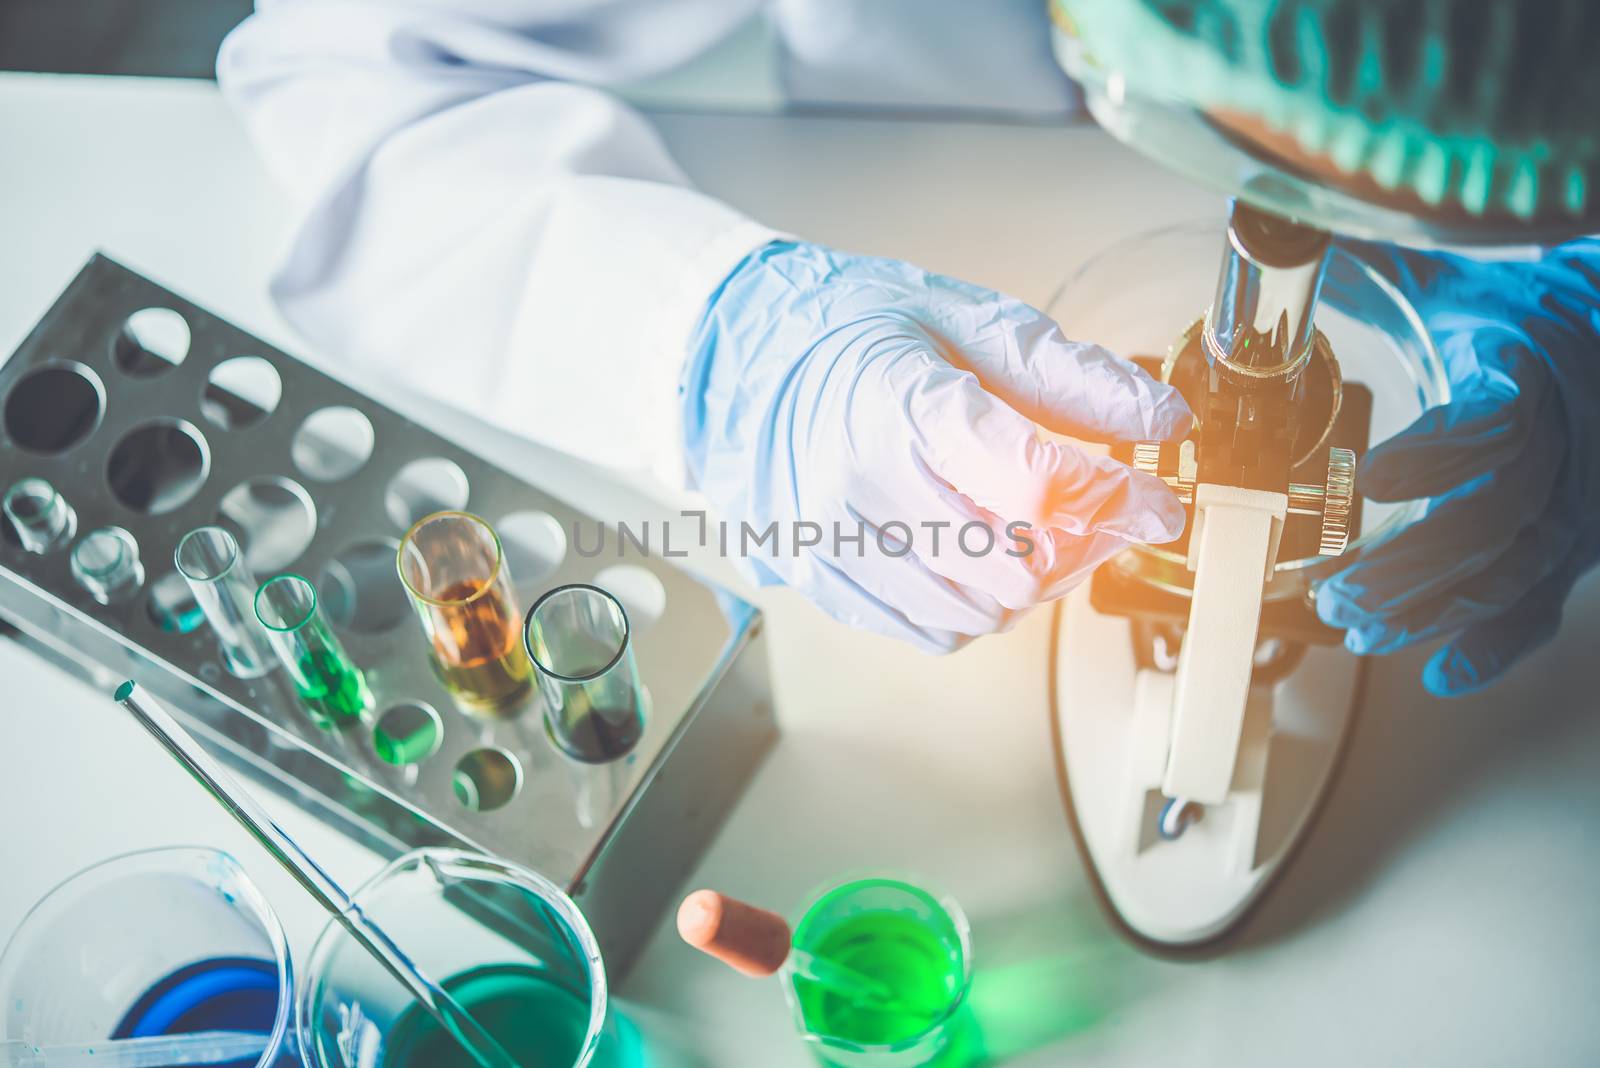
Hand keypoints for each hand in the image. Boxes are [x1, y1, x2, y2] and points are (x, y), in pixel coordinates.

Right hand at [683, 241, 1191, 650]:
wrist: (737, 354)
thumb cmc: (847, 327)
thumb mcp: (964, 317)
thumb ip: (1068, 375)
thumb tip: (1161, 418)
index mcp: (901, 402)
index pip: (1037, 484)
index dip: (1119, 502)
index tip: (1156, 500)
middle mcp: (859, 481)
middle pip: (1017, 564)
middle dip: (1082, 546)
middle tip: (1098, 512)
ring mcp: (833, 542)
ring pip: (979, 612)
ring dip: (1034, 583)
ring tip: (1036, 529)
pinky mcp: (820, 580)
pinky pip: (930, 632)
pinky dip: (977, 609)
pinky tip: (977, 555)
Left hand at [1317, 240, 1599, 694]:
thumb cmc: (1513, 305)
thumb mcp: (1440, 275)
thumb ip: (1360, 269)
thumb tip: (1273, 238)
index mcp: (1528, 364)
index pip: (1498, 418)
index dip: (1441, 452)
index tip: (1373, 477)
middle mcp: (1568, 439)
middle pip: (1499, 515)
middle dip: (1413, 564)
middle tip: (1338, 591)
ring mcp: (1578, 499)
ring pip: (1517, 570)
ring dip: (1435, 610)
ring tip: (1361, 630)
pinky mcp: (1575, 540)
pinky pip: (1545, 603)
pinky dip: (1497, 645)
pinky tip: (1447, 673)